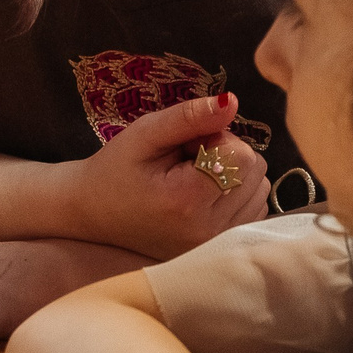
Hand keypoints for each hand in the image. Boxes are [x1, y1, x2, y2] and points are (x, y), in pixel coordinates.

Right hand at [64, 93, 270, 258]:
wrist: (93, 214)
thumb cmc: (116, 170)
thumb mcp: (145, 133)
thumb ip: (190, 116)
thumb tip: (232, 102)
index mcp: (187, 202)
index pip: (242, 154)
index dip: (216, 137)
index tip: (184, 146)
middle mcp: (207, 231)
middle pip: (254, 170)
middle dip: (225, 154)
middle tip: (185, 161)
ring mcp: (215, 245)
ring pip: (260, 189)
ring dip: (232, 174)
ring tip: (192, 178)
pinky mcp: (220, 250)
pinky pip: (255, 210)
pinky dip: (237, 195)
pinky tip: (203, 195)